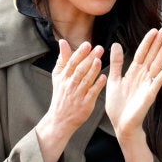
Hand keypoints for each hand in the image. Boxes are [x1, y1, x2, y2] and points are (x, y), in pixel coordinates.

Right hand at [35, 40, 106, 161]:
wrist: (60, 119)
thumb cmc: (61, 95)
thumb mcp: (58, 77)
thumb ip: (62, 59)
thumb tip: (62, 42)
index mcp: (64, 77)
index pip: (71, 63)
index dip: (79, 53)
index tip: (87, 44)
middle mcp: (70, 85)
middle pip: (80, 70)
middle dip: (89, 58)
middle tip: (99, 48)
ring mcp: (78, 95)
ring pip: (85, 80)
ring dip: (93, 70)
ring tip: (100, 60)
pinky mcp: (85, 104)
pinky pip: (92, 93)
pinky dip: (97, 85)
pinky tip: (104, 77)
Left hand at [105, 25, 161, 143]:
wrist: (121, 125)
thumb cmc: (118, 105)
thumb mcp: (113, 80)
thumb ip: (116, 63)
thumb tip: (116, 44)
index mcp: (133, 73)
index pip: (141, 53)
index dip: (147, 42)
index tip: (154, 30)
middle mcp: (142, 77)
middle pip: (152, 55)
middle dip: (159, 42)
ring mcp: (148, 85)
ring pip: (157, 64)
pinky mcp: (150, 94)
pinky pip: (158, 81)